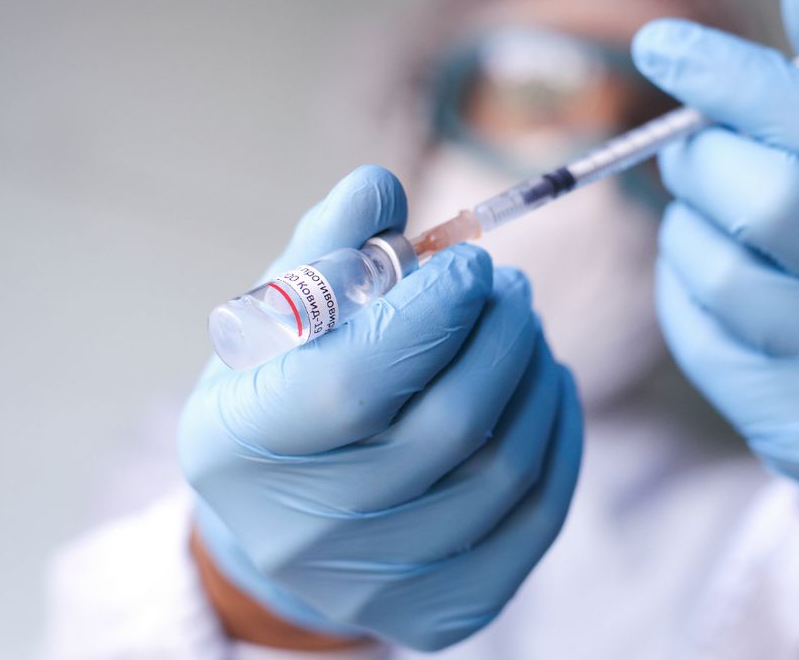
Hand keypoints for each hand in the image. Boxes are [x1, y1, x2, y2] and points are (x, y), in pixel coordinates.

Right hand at [179, 165, 581, 650]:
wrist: (280, 527)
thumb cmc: (283, 398)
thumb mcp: (278, 319)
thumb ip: (327, 250)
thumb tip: (381, 187)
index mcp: (240, 443)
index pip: (355, 380)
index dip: (431, 313)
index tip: (473, 263)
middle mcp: (300, 530)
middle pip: (447, 428)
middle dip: (500, 337)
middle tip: (512, 288)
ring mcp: (373, 585)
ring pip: (504, 470)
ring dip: (535, 378)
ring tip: (526, 329)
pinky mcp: (439, 612)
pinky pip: (536, 518)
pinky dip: (558, 438)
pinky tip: (548, 386)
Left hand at [633, 0, 798, 536]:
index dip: (734, 77)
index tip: (658, 44)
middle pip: (768, 199)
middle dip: (700, 162)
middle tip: (684, 151)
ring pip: (721, 273)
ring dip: (683, 231)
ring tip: (703, 219)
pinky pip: (699, 335)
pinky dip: (681, 294)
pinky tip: (707, 281)